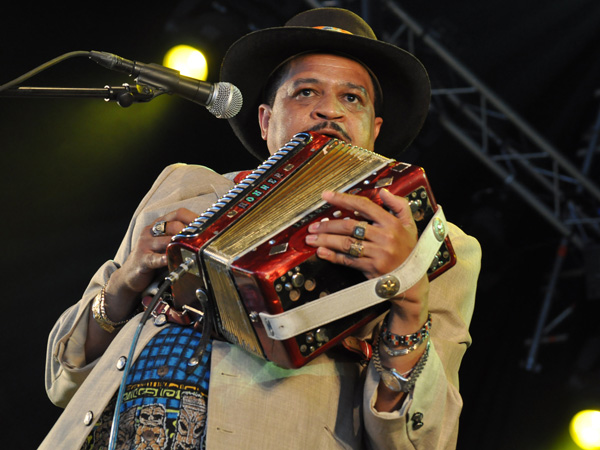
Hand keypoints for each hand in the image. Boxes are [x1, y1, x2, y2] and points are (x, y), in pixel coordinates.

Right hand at [105, 207, 198, 314]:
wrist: (131, 275)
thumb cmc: (153, 258)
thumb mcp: (166, 245)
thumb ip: (180, 238)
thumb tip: (204, 236)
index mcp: (158, 225)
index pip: (178, 213)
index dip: (194, 217)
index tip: (208, 224)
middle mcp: (151, 231)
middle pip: (173, 225)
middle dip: (189, 232)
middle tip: (202, 240)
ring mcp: (145, 244)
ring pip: (166, 241)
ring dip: (180, 245)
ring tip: (192, 250)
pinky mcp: (142, 259)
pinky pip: (155, 258)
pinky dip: (165, 259)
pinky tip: (173, 261)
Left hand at [304, 189, 427, 317]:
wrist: (412, 280)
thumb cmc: (408, 250)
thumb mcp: (410, 225)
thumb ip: (399, 205)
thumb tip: (383, 192)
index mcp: (392, 223)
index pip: (363, 206)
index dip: (343, 199)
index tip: (326, 196)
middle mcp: (385, 237)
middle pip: (350, 226)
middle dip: (328, 225)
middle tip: (313, 226)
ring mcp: (378, 254)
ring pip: (346, 244)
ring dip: (326, 240)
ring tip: (311, 238)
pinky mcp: (372, 269)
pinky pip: (348, 260)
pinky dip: (333, 256)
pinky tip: (322, 252)